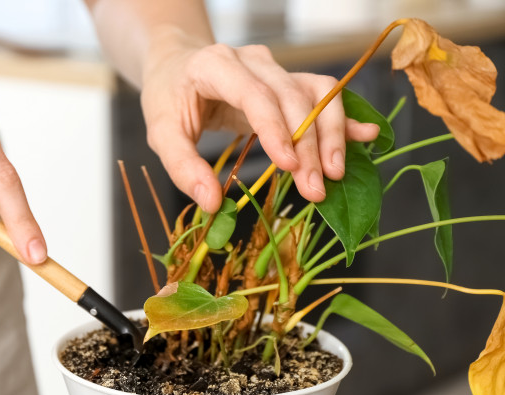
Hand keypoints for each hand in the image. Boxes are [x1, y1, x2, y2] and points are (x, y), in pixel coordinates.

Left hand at [141, 32, 380, 211]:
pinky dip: (343, 117)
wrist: (177, 65)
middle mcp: (252, 60)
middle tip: (315, 189)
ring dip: (330, 133)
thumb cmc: (169, 97)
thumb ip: (182, 167)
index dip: (275, 129)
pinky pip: (322, 94)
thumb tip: (212, 203)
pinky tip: (365, 136)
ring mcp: (274, 68)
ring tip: (334, 174)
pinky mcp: (288, 81)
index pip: (254, 94)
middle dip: (308, 144)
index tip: (289, 166)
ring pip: (315, 93)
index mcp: (215, 66)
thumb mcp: (161, 132)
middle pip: (292, 96)